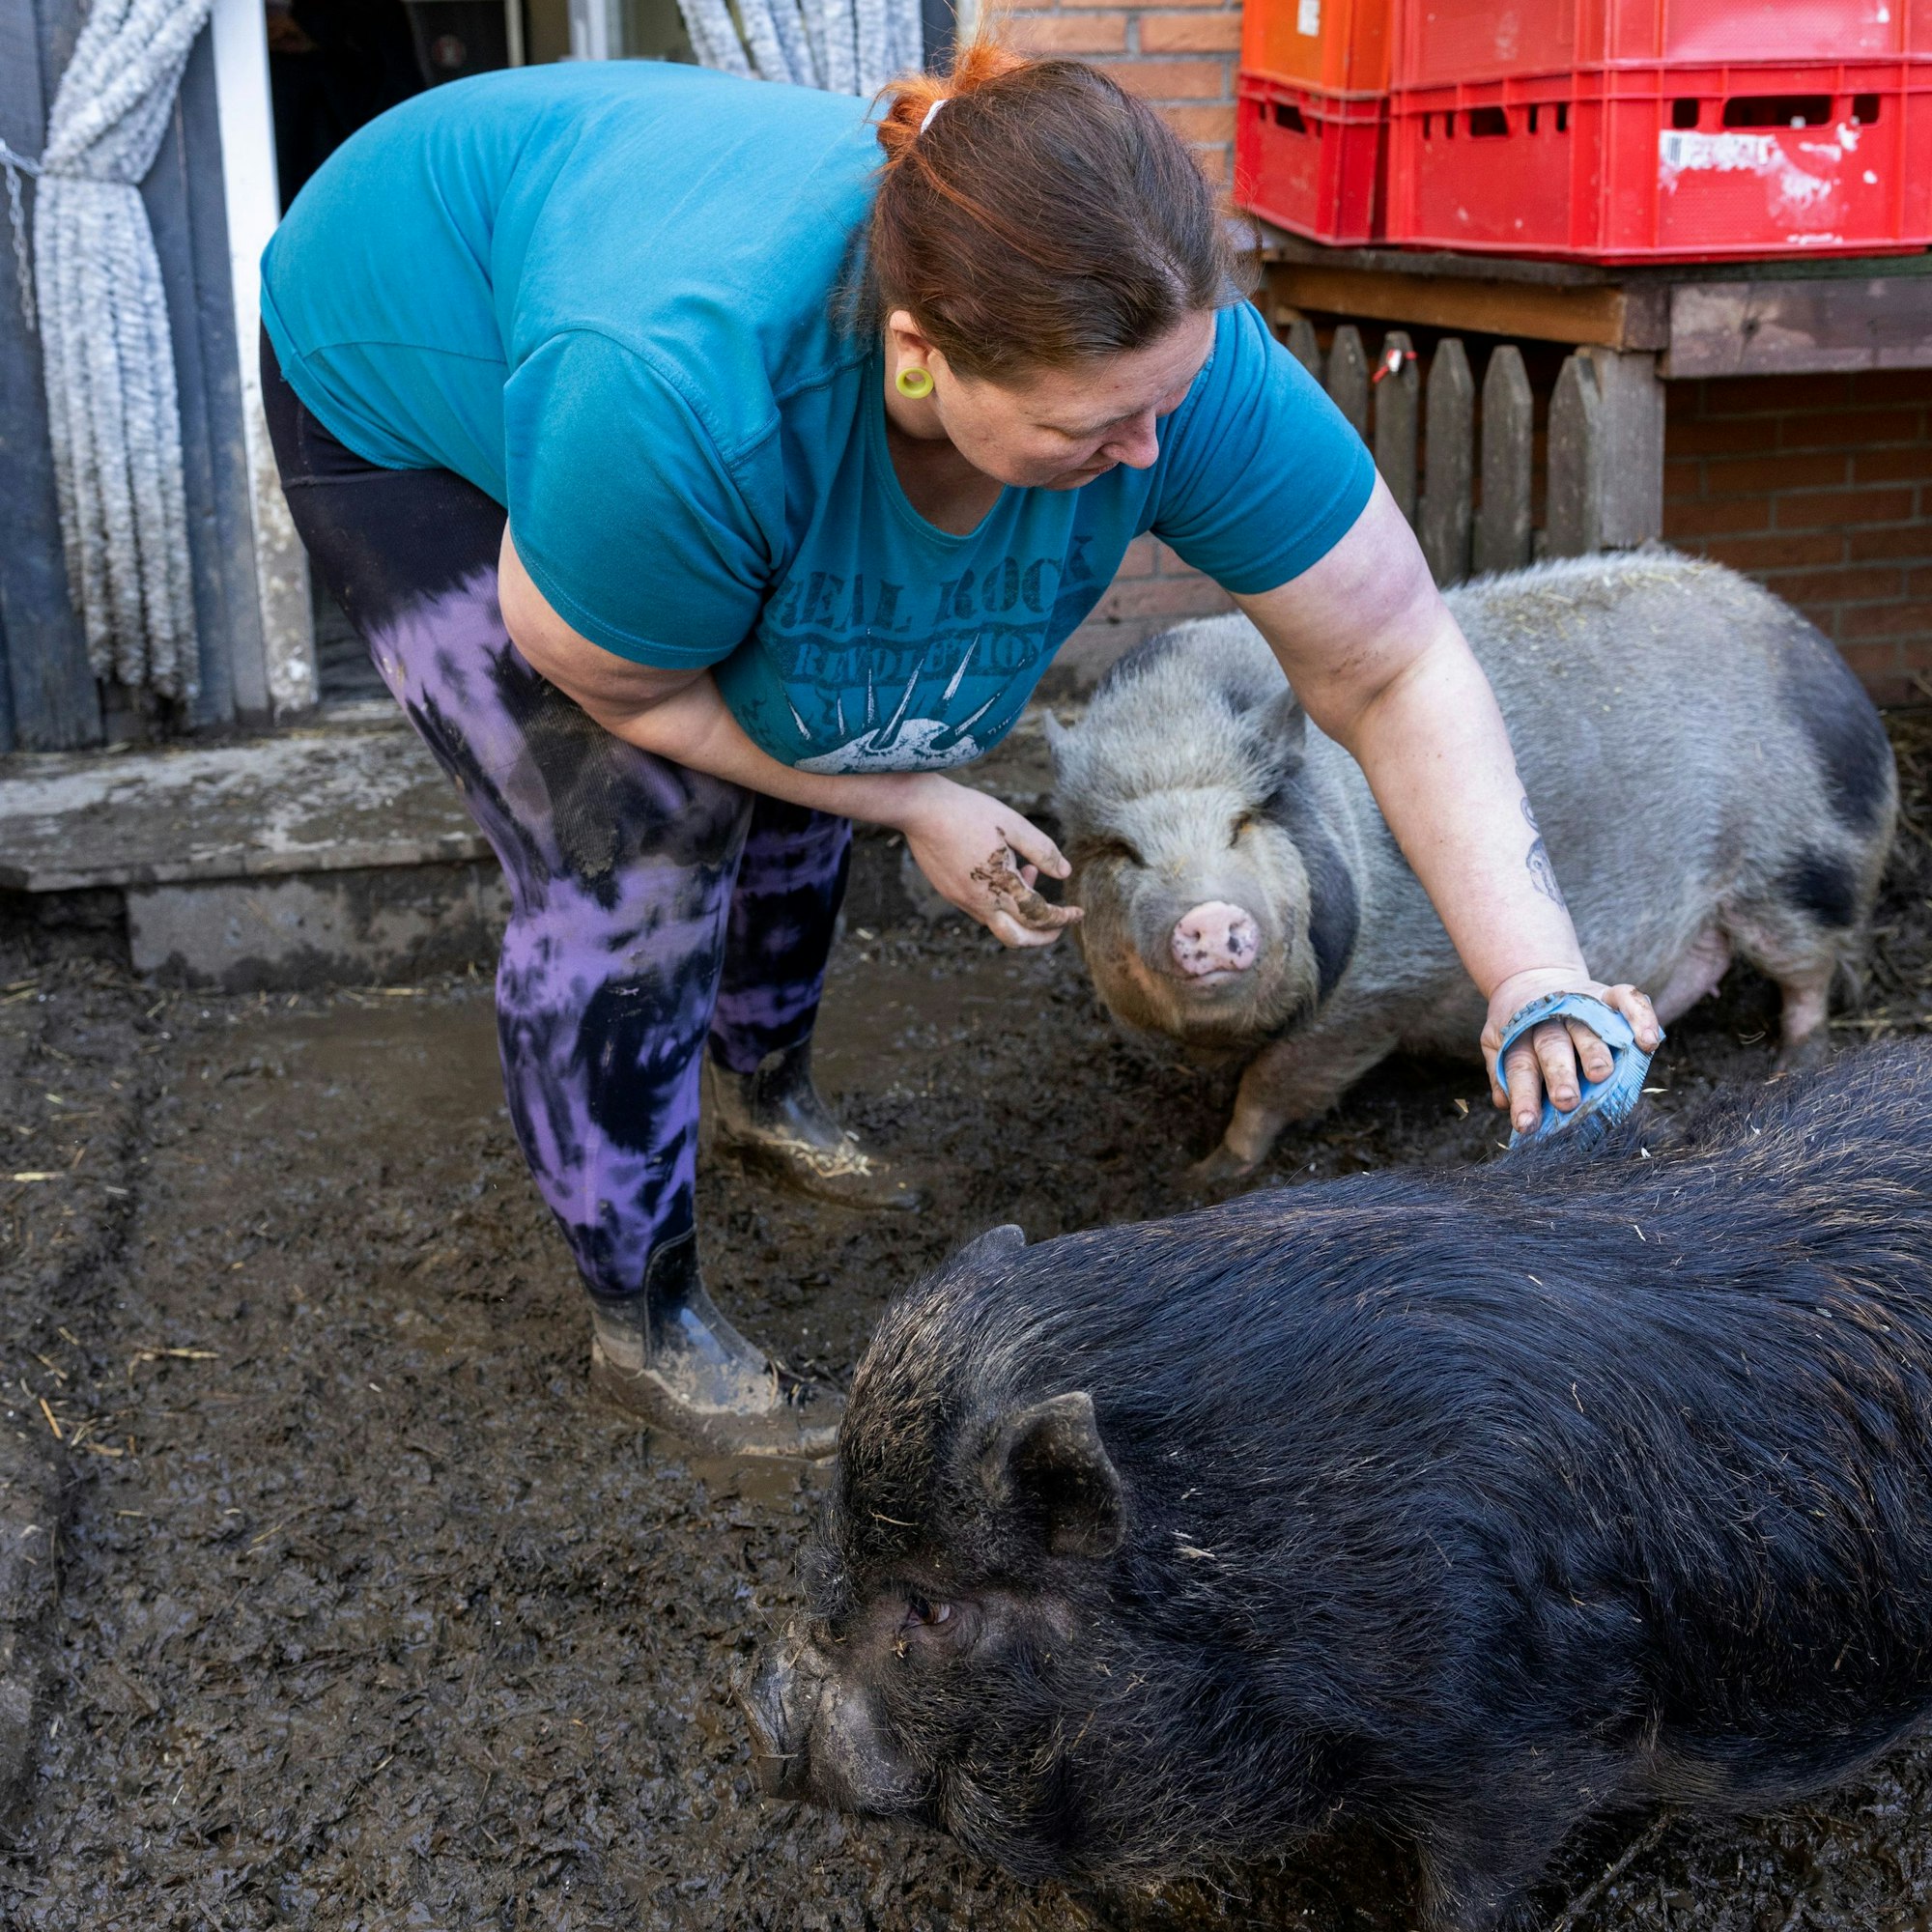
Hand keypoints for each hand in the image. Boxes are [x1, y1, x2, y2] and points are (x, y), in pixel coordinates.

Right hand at [894, 777, 1083, 949]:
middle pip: (1018, 938)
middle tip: (1059, 924)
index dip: (1063, 919)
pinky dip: (1001, 901)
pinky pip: (982, 909)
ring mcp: (961, 900)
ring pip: (999, 923)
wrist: (919, 809)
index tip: (1079, 913)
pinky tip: (1004, 870)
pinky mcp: (950, 892)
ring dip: (1021, 911)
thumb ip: (1043, 851)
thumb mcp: (1013, 825)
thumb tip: (1065, 873)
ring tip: (1030, 873)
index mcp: (1000, 887)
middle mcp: (980, 902)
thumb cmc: (967, 812)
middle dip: (1043, 937)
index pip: (1039, 917)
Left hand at [1481, 967, 1661, 1134]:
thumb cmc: (1517, 1025)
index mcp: (1520, 1036)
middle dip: (1560, 1075)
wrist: (1532, 977)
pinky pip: (1626, 1000)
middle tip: (1566, 1100)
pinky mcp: (1605, 994)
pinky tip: (1648, 1042)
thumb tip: (1504, 1104)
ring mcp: (1579, 1005)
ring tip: (1601, 1074)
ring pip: (1589, 1030)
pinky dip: (1640, 1017)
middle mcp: (1550, 1021)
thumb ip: (1501, 1074)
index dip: (1523, 1097)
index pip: (1520, 1067)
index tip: (1527, 1124)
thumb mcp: (1497, 1044)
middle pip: (1553, 1048)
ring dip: (1595, 1052)